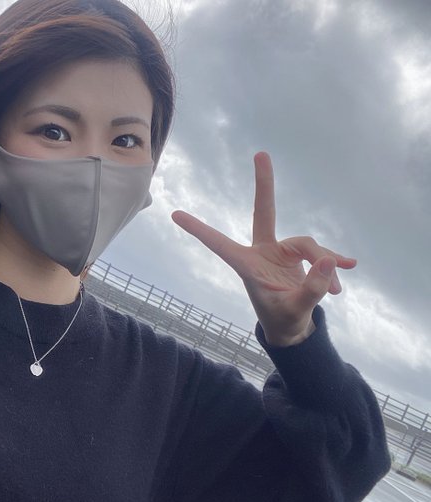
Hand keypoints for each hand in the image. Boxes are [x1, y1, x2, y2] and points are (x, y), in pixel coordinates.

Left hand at [172, 152, 355, 346]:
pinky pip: (320, 253)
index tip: (175, 215)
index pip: (219, 244)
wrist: (292, 328)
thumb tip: (330, 262)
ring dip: (324, 264)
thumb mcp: (296, 311)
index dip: (199, 229)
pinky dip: (332, 265)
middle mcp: (262, 253)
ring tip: (335, 291)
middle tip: (261, 154)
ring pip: (308, 244)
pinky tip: (346, 273)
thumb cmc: (283, 320)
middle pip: (264, 212)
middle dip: (264, 185)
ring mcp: (281, 252)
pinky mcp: (299, 255)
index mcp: (247, 266)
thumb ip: (312, 289)